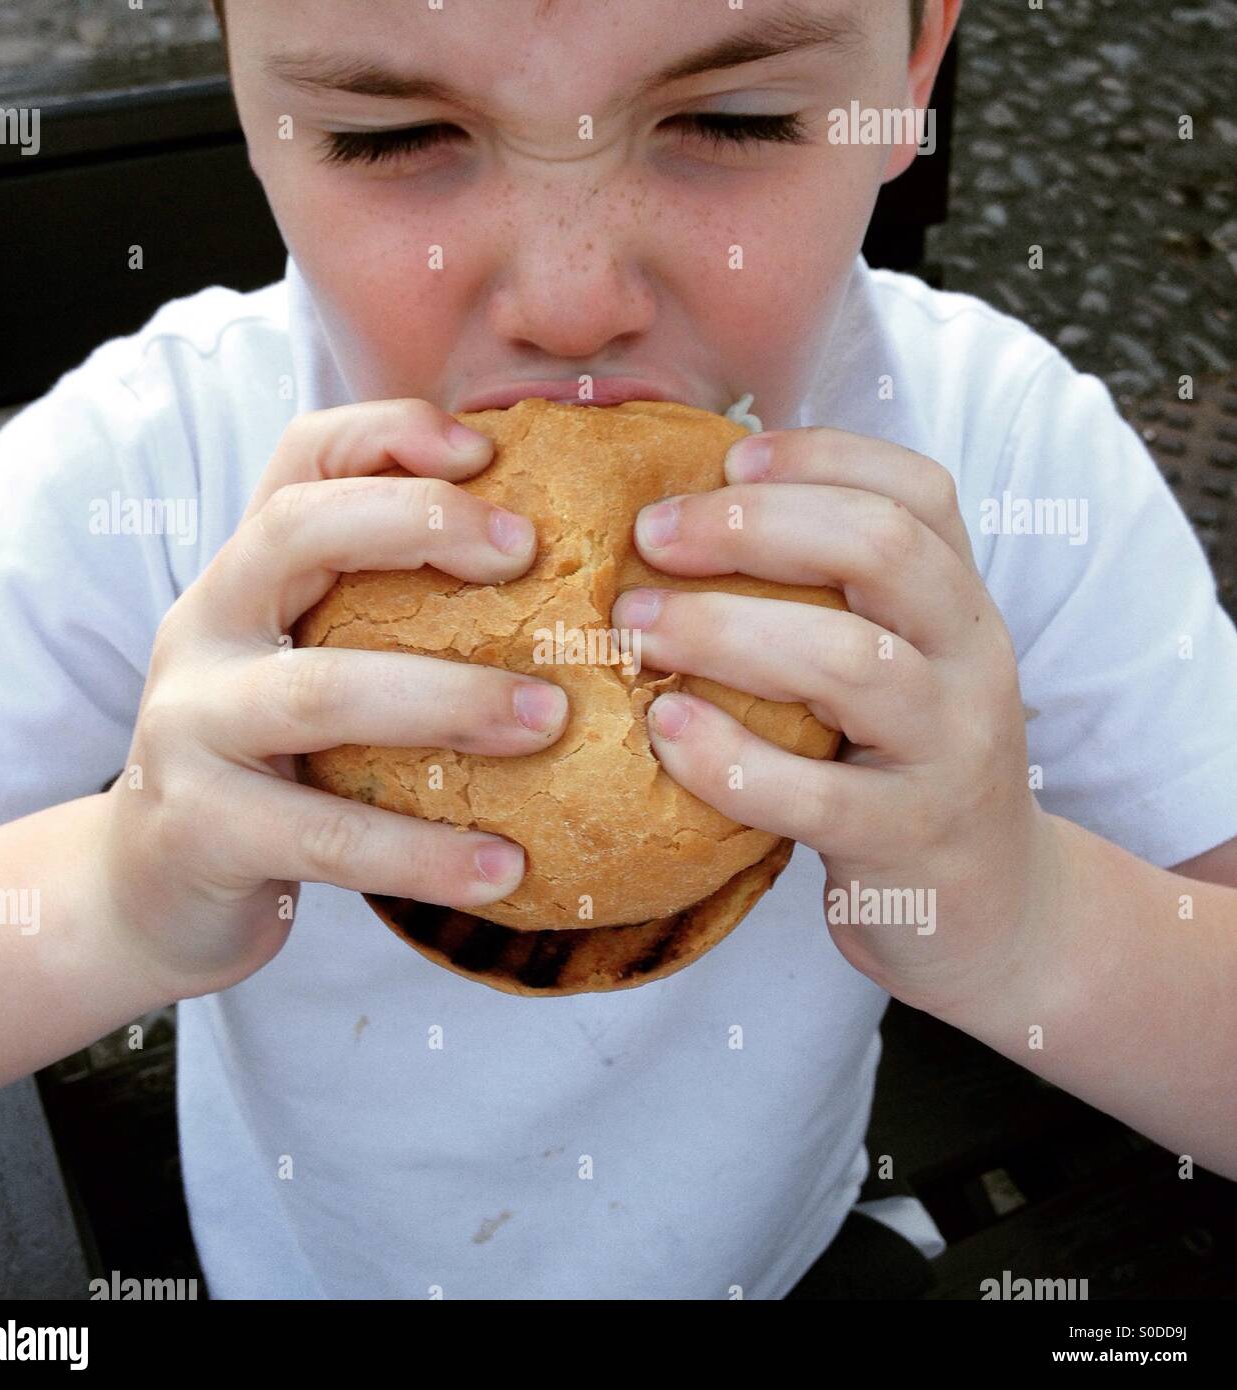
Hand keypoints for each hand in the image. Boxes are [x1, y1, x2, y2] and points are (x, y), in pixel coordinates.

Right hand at [98, 400, 564, 999]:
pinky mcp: (199, 829)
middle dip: (419, 525)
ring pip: (321, 691)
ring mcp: (190, 727)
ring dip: (449, 698)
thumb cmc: (274, 768)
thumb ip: (393, 623)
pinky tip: (502, 868)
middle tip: (529, 551)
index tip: (488, 446)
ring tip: (550, 718)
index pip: (299, 462)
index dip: (387, 433)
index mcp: (246, 579)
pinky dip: (423, 852)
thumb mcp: (316, 671)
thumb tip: (557, 587)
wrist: (154, 890)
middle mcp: (206, 629)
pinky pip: (326, 836)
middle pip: (295, 533)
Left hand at [610, 426, 1060, 1013]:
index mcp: (959, 603)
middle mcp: (972, 660)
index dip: (819, 457)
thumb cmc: (903, 767)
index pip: (917, 489)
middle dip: (753, 526)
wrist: (990, 909)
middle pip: (882, 549)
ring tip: (635, 626)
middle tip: (651, 536)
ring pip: (847, 662)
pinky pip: (813, 794)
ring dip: (724, 630)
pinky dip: (729, 758)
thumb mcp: (896, 667)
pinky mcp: (908, 840)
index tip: (726, 460)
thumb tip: (691, 519)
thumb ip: (830, 600)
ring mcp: (949, 752)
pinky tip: (663, 731)